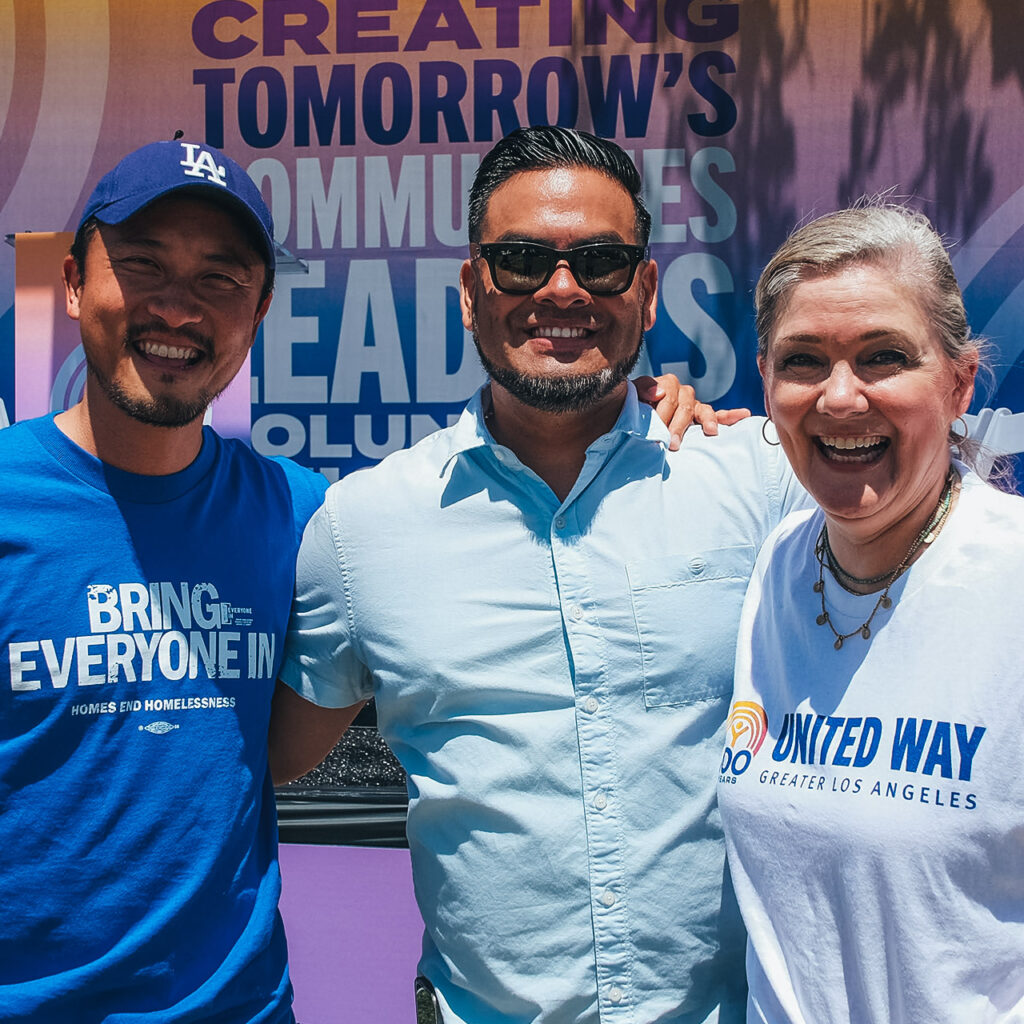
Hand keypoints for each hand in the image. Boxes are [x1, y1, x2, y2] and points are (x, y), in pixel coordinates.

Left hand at [633, 375, 751, 449]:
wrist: (632, 418)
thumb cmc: (632, 409)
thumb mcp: (632, 397)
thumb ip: (642, 389)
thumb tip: (659, 393)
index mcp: (666, 386)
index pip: (669, 396)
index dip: (662, 413)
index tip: (656, 430)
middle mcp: (682, 393)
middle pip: (685, 406)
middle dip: (678, 425)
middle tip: (672, 443)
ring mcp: (693, 406)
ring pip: (704, 410)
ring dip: (708, 421)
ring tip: (711, 432)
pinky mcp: (701, 418)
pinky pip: (719, 415)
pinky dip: (731, 416)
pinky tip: (745, 415)